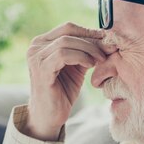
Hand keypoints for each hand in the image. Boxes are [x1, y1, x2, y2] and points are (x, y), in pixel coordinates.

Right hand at [24, 22, 111, 140]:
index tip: (107, 40)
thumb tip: (107, 37)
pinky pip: (63, 54)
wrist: (49, 116)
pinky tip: (90, 65)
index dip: (89, 31)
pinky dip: (80, 57)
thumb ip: (86, 51)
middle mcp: (35, 46)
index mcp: (42, 43)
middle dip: (91, 39)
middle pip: (68, 31)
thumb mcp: (77, 66)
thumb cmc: (62, 91)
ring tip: (100, 60)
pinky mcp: (41, 69)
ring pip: (67, 41)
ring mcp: (36, 57)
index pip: (68, 28)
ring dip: (88, 49)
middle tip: (108, 49)